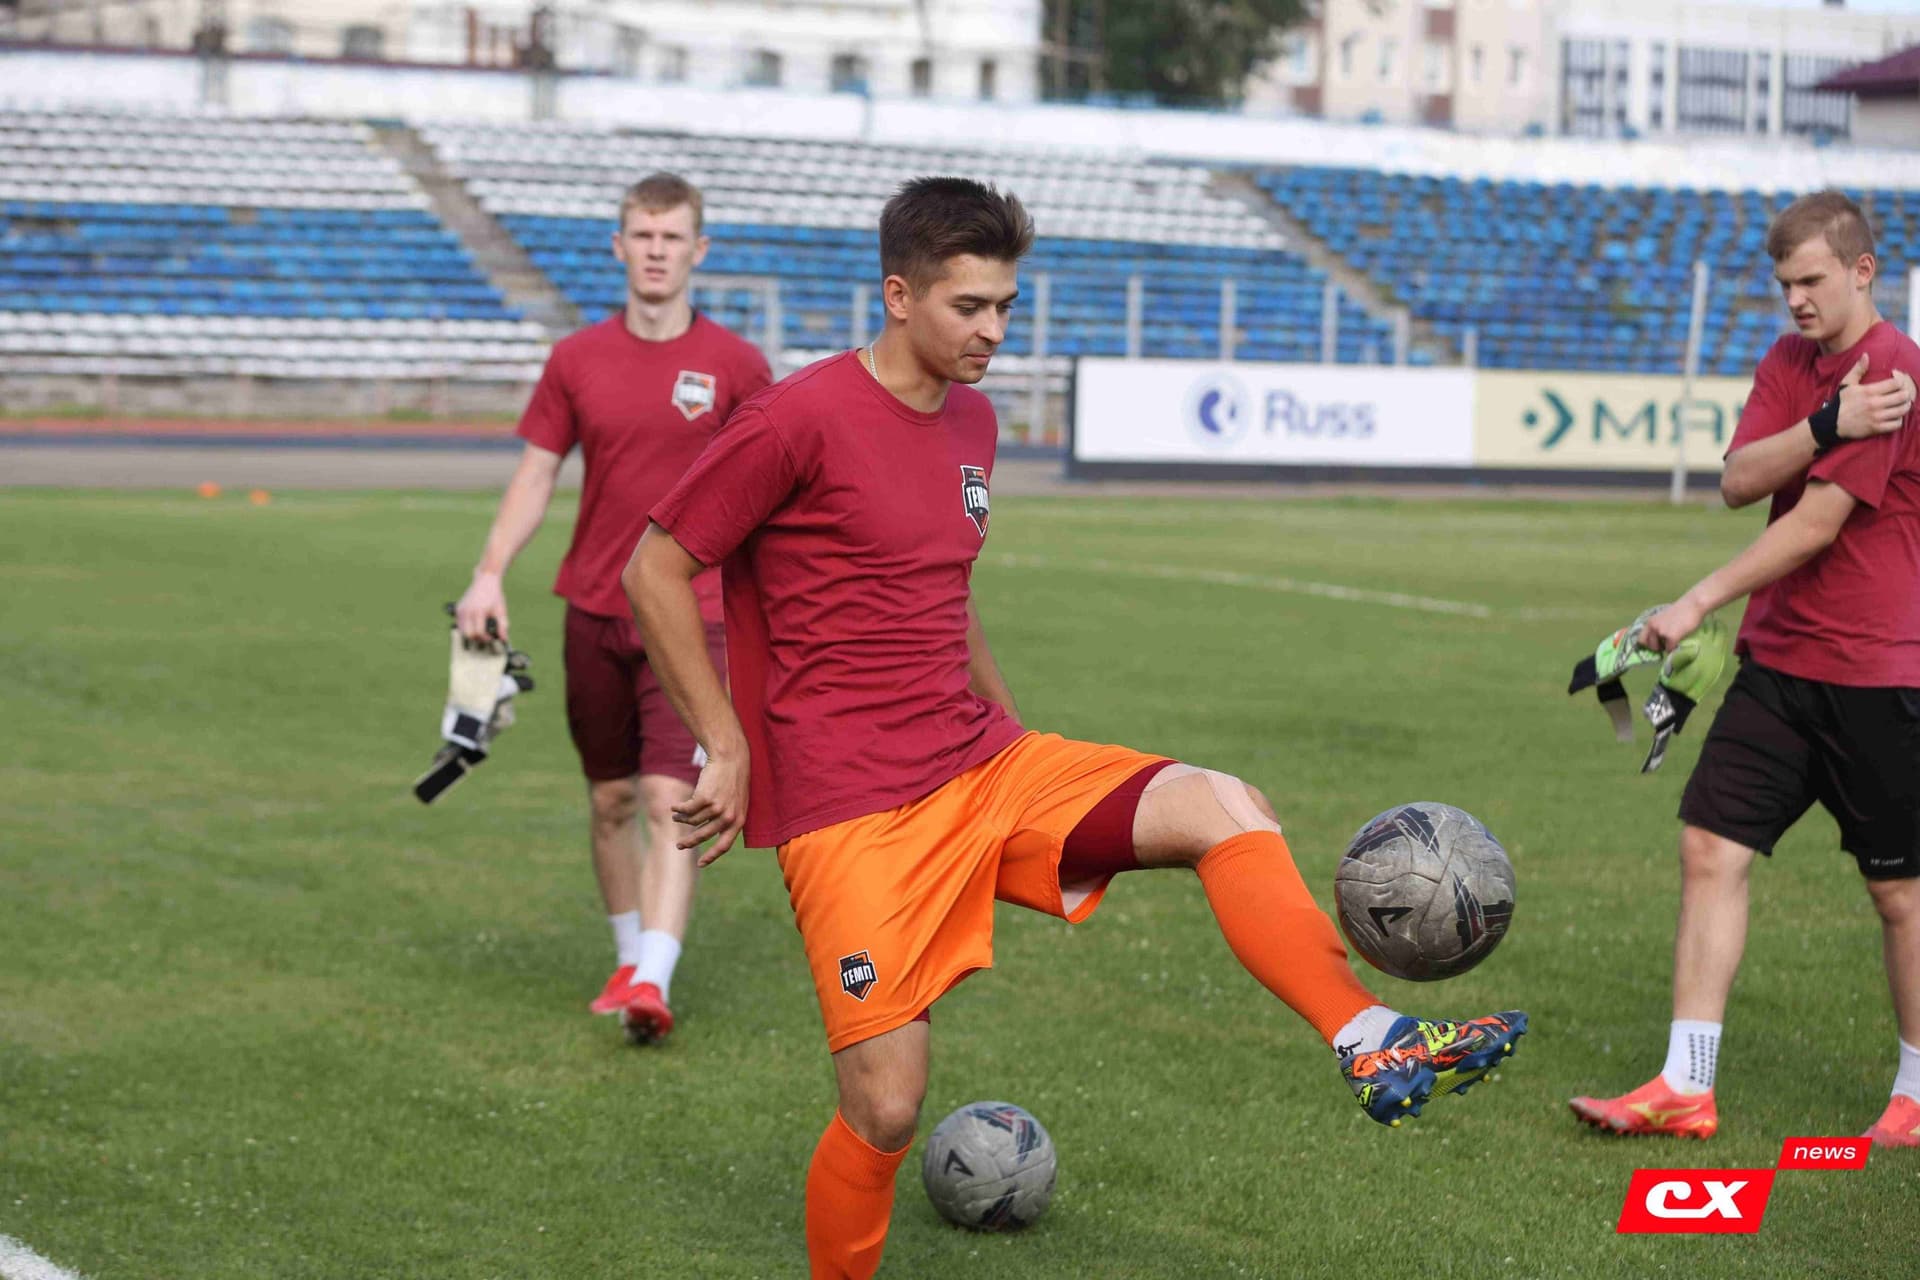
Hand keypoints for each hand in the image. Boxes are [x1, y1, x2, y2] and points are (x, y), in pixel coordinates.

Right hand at [455, 571, 508, 644]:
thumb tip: (504, 639)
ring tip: (480, 631)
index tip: (491, 638)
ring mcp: (461, 610)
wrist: (485, 580)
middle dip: (476, 638)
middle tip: (485, 637)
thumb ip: (503, 626)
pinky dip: (466, 627)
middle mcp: (467, 611)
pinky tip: (474, 624)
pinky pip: (459, 623)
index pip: (478, 632)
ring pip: (461, 630)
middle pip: (468, 634)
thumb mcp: (501, 610)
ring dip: (470, 633)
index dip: (485, 638)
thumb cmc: (494, 595)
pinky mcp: (458, 608)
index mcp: (479, 612)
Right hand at [674, 749, 748, 863]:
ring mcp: (716, 808)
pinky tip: (674, 807)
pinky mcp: (704, 798)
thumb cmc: (732, 780)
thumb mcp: (736, 802)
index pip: (725, 845)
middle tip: (679, 845)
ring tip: (676, 815)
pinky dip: (678, 809)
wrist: (731, 758)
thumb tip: (707, 834)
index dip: (712, 856)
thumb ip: (727, 819)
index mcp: (738, 821)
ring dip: (682, 819)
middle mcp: (728, 817)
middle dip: (689, 842)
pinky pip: (686, 809)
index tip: (701, 864)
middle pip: (703, 836)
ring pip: (692, 821)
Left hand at [1639, 599, 1703, 653]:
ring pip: (1659, 648)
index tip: (1655, 645)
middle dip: (1657, 647)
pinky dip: (1673, 648)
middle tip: (1666, 644)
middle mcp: (1653, 627)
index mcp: (1650, 622)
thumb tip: (1656, 640)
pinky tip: (1678, 641)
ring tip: (1673, 641)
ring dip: (1665, 648)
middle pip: (1650, 646)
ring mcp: (1661, 632)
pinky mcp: (1671, 637)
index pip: (1641, 640)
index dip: (1647, 645)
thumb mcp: (1663, 618)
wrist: (1693, 605)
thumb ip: (1658, 627)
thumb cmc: (1681, 611)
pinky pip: (1669, 649)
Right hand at [1835, 356, 1914, 439]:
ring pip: (1902, 410)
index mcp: (1869, 391)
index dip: (1900, 380)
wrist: (1830, 424)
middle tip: (1902, 393)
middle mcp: (1875, 404)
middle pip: (1903, 396)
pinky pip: (1896, 424)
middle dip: (1906, 393)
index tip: (1896, 381)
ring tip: (1901, 404)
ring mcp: (1876, 417)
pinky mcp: (1876, 428)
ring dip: (1904, 406)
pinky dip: (1898, 420)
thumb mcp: (1846, 384)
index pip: (1896, 383)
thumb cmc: (1840, 403)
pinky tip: (1894, 416)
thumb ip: (1858, 369)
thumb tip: (1866, 355)